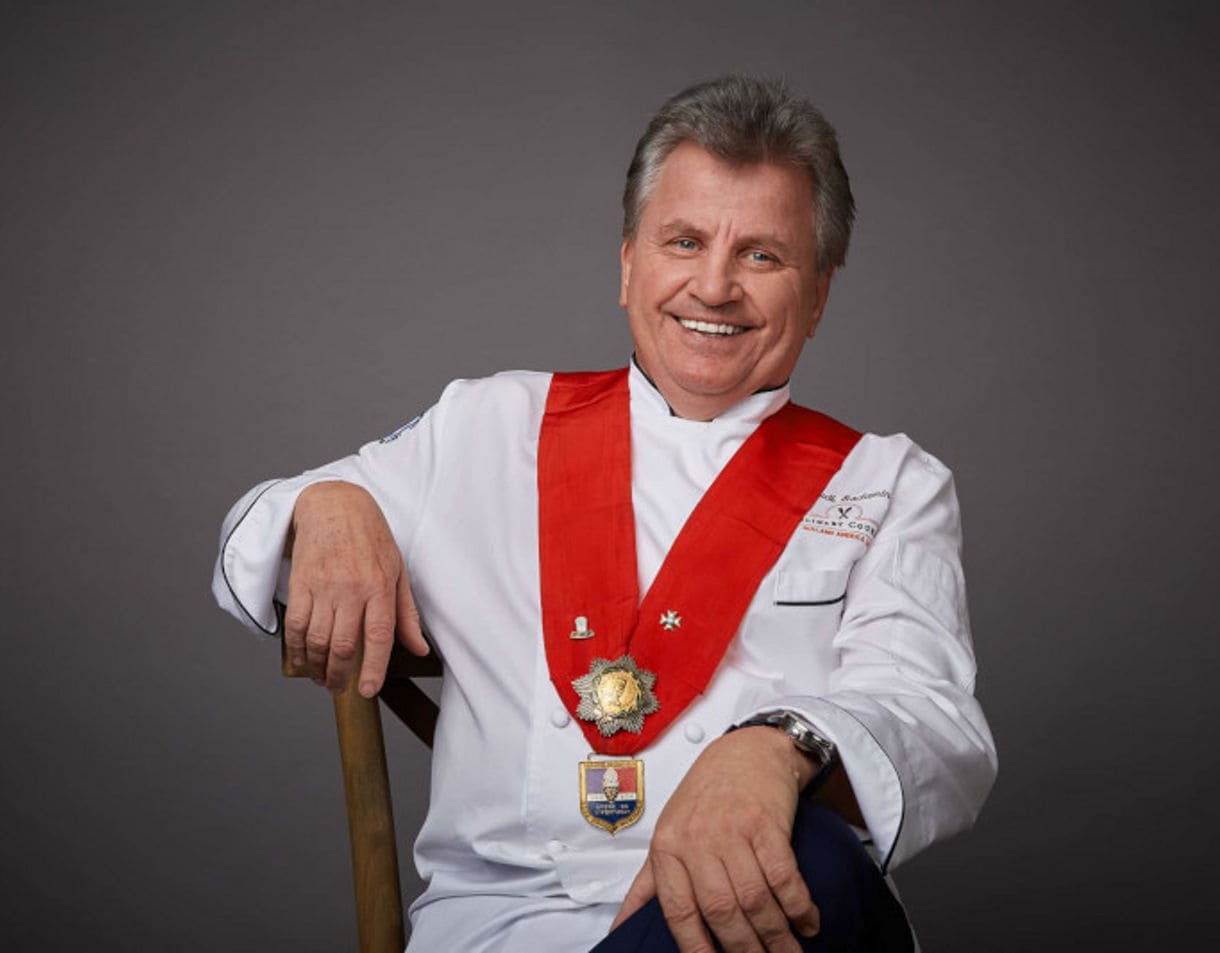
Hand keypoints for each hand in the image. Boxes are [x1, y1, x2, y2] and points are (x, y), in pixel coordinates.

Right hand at [282, 480, 427, 696]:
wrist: (333, 503)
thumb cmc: (370, 536)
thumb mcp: (398, 570)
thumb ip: (406, 614)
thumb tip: (419, 649)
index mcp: (380, 585)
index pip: (379, 636)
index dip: (373, 668)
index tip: (368, 690)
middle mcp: (352, 588)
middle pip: (344, 644)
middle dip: (341, 675)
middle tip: (340, 688)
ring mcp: (324, 585)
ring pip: (317, 640)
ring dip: (317, 667)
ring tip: (322, 678)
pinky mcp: (301, 582)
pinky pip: (295, 624)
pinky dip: (295, 649)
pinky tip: (301, 660)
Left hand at [612, 727, 819, 951]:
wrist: (747, 750)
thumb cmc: (705, 796)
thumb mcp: (669, 832)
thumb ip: (649, 883)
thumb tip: (621, 928)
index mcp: (668, 846)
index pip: (678, 910)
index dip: (696, 948)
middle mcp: (697, 839)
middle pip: (722, 911)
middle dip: (745, 950)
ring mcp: (733, 829)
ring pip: (755, 900)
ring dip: (777, 936)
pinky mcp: (767, 823)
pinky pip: (785, 877)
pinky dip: (799, 906)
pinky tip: (808, 923)